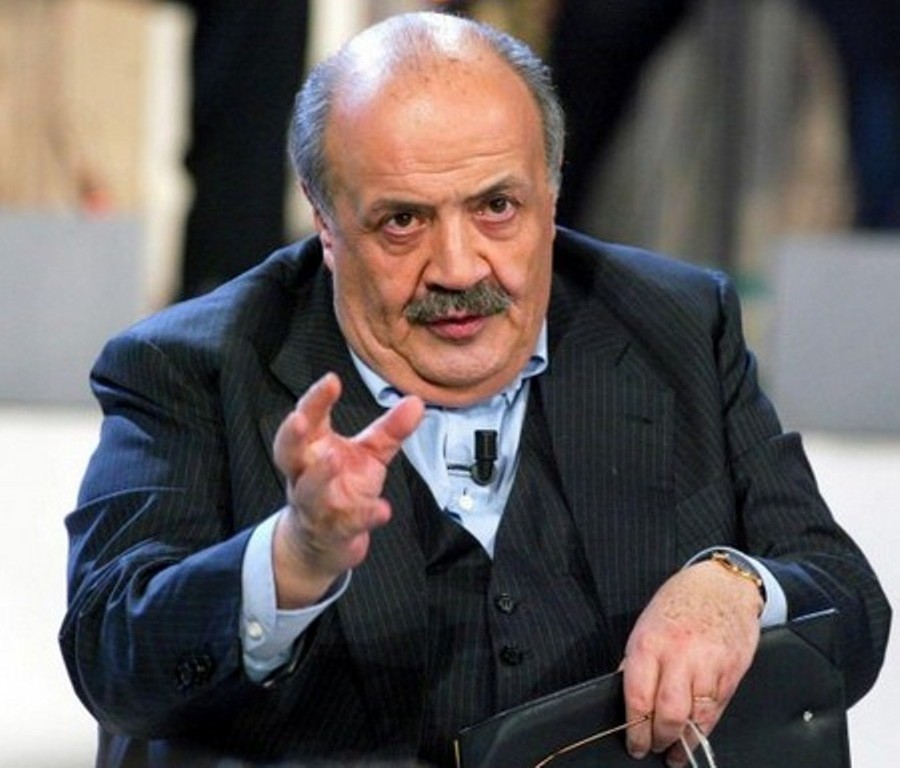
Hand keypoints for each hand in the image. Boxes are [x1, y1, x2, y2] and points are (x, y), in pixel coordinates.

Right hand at [271, 372, 423, 607]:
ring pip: (308, 492)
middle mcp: (305, 475)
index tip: (332, 380)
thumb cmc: (342, 487)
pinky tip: (382, 510)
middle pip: (287, 453)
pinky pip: (345, 524)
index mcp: (312, 448)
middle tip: (299, 418)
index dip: (316, 399)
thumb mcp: (368, 454)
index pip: (308, 418)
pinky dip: (363, 517)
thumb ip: (390, 429)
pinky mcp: (332, 531)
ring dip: (319, 476)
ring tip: (334, 461)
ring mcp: (315, 505)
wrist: (324, 541)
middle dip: (290, 435)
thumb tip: (416, 402)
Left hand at [620, 560, 762, 766]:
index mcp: (650, 644)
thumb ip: (639, 662)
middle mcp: (679, 656)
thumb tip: (630, 698)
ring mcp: (709, 666)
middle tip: (653, 749)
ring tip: (675, 754)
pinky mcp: (732, 673)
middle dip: (659, 739)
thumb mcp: (646, 625)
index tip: (634, 744)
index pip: (638, 697)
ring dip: (684, 743)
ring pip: (696, 718)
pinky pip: (716, 710)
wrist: (723, 585)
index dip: (635, 729)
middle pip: (668, 714)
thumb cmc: (680, 602)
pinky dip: (705, 727)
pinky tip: (696, 735)